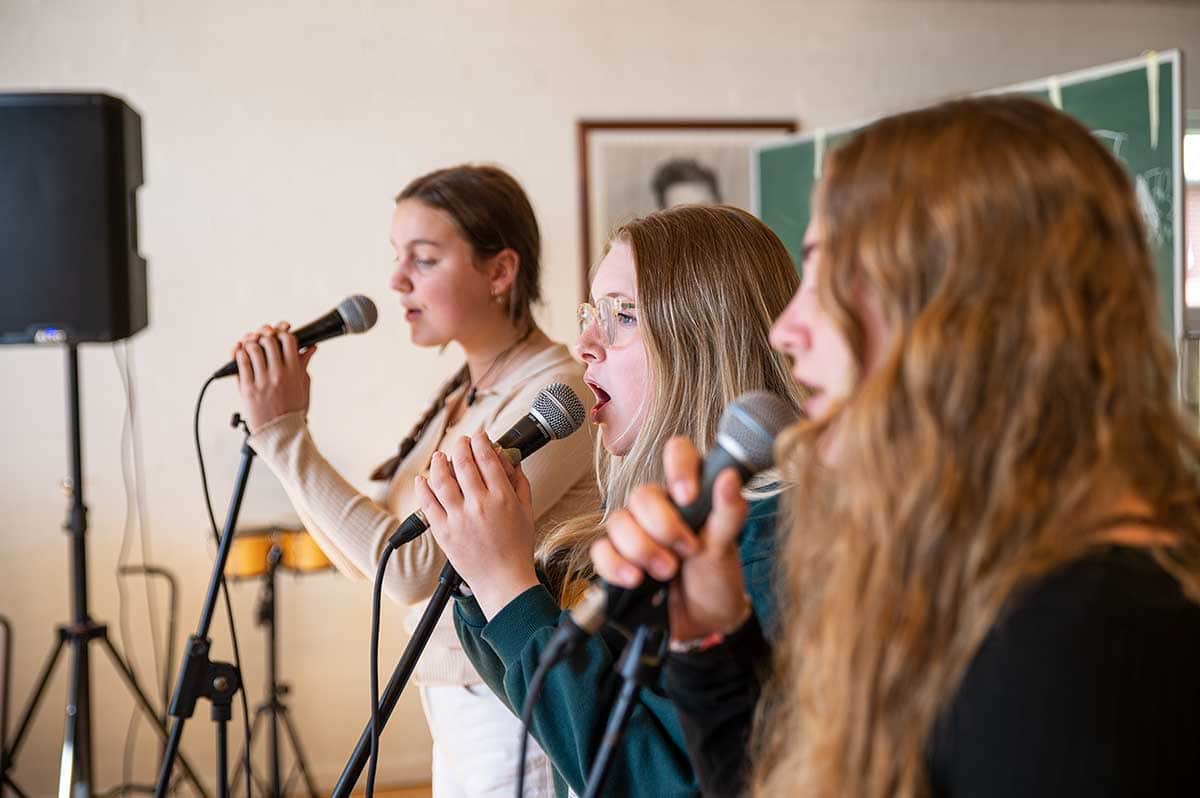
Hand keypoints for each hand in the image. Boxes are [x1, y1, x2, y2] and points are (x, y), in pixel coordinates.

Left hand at [231, 322, 316, 432]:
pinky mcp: (247, 388)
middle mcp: (278, 375)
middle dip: (265, 335)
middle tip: (264, 338)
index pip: (288, 340)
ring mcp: (261, 381)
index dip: (283, 332)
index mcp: (294, 372)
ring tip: (252, 345)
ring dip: (251, 342)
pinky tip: (242, 353)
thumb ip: (304, 364)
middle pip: (268, 340)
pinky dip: (240, 353)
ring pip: (252, 348)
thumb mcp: (303, 385)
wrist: (279, 431)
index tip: (280, 334)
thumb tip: (311, 347)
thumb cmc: (292, 410)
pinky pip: (241, 362)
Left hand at [417, 430, 539, 618]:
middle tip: (461, 442)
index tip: (478, 437)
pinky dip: (423, 487)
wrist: (503, 580)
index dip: (481, 441)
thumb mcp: (527, 511)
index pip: (487, 458)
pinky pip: (427, 503)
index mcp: (502, 497)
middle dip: (460, 446)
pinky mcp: (443, 531)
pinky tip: (422, 479)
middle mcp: (479, 505)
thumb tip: (510, 460)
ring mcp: (458, 518)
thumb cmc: (517, 547)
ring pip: (442, 479)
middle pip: (463, 463)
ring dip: (439, 462)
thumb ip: (519, 482)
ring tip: (440, 457)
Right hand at [590, 437, 750, 641]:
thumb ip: (729, 512)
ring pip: (618, 521)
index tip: (687, 497)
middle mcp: (659, 507)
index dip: (677, 468)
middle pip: (641, 494)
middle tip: (686, 551)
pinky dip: (616, 565)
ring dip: (642, 549)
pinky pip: (601, 551)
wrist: (704, 622)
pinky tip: (636, 580)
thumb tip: (730, 476)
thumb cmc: (717, 577)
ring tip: (667, 573)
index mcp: (689, 493)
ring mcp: (635, 532)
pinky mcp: (618, 558)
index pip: (676, 453)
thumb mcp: (727, 546)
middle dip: (662, 526)